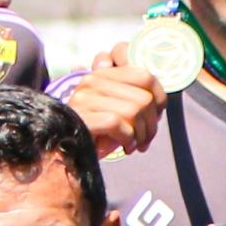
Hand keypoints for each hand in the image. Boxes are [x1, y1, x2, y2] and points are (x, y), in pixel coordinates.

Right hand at [64, 44, 171, 158]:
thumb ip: (132, 97)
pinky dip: (128, 139)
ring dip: (142, 134)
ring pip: (135, 110)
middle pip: (144, 98)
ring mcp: (85, 97)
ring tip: (136, 144)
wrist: (65, 151)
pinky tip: (126, 147)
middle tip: (146, 138)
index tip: (156, 115)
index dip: (159, 97)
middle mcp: (93, 81)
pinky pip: (118, 123)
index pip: (145, 75)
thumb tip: (160, 101)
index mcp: (103, 74)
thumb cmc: (96, 131)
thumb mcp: (114, 109)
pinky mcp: (82, 116)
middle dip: (151, 124)